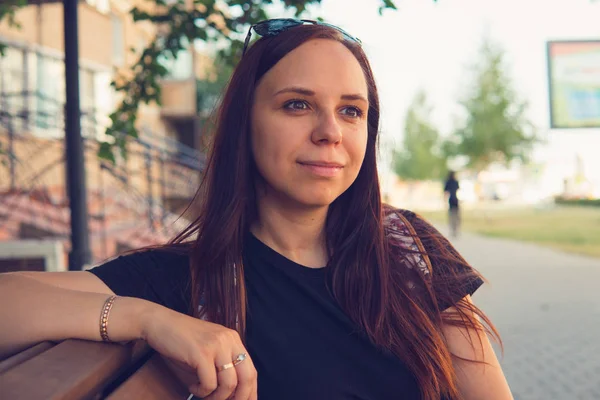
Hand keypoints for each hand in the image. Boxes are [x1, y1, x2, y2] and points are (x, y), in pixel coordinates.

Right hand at [141, 306, 256, 399]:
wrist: (158, 323)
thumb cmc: (180, 340)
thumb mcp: (207, 351)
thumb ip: (221, 367)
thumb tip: (231, 394)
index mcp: (233, 339)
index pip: (251, 370)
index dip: (250, 392)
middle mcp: (229, 340)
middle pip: (247, 377)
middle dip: (239, 398)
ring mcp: (216, 345)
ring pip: (229, 384)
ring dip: (216, 397)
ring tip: (203, 395)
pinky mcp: (202, 353)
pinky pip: (209, 384)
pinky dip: (201, 392)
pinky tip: (192, 386)